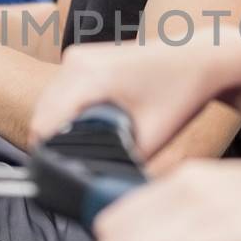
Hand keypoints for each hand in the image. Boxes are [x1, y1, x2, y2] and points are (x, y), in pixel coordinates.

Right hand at [31, 39, 223, 159]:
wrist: (198, 56)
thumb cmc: (181, 92)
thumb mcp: (152, 137)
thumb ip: (120, 162)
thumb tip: (97, 184)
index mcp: (89, 76)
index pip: (44, 124)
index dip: (50, 154)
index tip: (66, 173)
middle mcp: (76, 61)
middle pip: (42, 114)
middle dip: (55, 142)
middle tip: (81, 164)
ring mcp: (77, 56)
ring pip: (48, 103)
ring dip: (60, 126)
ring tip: (87, 145)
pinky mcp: (82, 58)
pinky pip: (60, 92)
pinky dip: (67, 112)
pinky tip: (90, 125)